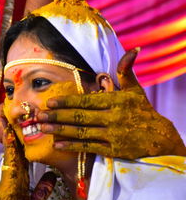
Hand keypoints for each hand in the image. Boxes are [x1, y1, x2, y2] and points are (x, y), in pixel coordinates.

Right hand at [0, 116, 55, 199]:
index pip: (23, 154)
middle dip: (15, 130)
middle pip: (16, 147)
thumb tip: (51, 176)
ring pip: (11, 150)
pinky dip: (9, 146)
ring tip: (8, 114)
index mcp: (20, 179)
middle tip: (15, 111)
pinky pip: (10, 160)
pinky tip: (8, 132)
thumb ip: (42, 190)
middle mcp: (14, 174)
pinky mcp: (7, 182)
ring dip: (9, 132)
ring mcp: (10, 176)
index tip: (28, 123)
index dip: (24, 139)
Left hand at [37, 48, 185, 158]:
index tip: (49, 102)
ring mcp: (112, 135)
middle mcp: (113, 117)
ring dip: (60, 130)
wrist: (160, 137)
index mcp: (116, 101)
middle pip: (80, 117)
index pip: (86, 101)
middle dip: (57, 116)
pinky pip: (89, 147)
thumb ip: (127, 71)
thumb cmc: (143, 111)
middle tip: (39, 116)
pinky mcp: (113, 150)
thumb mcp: (136, 89)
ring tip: (43, 128)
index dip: (67, 102)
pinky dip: (73, 146)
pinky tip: (58, 144)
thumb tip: (133, 50)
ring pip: (81, 132)